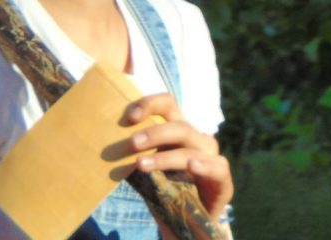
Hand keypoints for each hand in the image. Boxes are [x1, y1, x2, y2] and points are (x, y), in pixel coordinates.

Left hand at [127, 93, 233, 218]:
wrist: (188, 225)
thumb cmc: (167, 192)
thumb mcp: (148, 171)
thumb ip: (136, 156)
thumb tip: (108, 147)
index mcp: (178, 131)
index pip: (167, 106)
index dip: (150, 104)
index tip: (129, 116)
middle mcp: (197, 140)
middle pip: (179, 125)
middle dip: (154, 133)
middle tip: (132, 143)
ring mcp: (212, 158)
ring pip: (191, 148)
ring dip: (165, 156)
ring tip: (142, 165)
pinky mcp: (222, 180)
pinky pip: (217, 167)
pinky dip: (204, 165)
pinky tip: (192, 165)